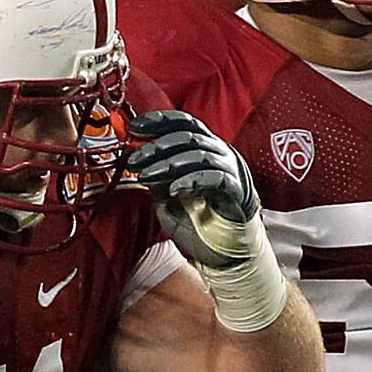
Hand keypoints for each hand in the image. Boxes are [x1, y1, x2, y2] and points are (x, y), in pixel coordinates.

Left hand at [122, 108, 260, 267]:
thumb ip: (155, 175)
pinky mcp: (237, 191)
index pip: (184, 124)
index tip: (135, 127)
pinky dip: (191, 181)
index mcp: (205, 148)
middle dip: (157, 147)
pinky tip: (173, 190)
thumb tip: (134, 159)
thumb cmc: (195, 219)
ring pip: (200, 155)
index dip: (160, 121)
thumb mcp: (166, 194)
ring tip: (145, 176)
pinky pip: (215, 179)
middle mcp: (220, 153)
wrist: (223, 250)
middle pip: (189, 137)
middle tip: (134, 160)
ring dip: (168, 164)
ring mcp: (231, 170)